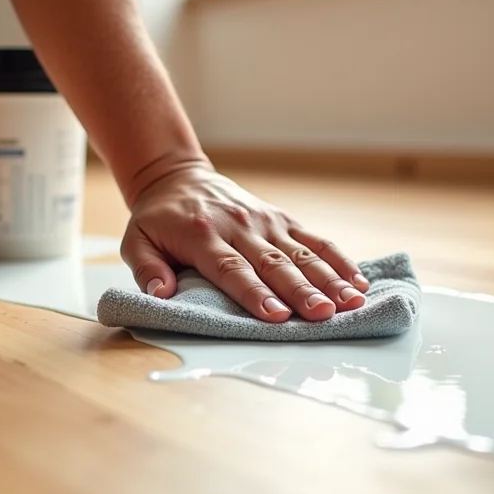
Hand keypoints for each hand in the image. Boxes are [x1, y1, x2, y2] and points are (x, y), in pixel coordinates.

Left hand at [121, 166, 369, 321]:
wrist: (180, 178)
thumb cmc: (158, 218)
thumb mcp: (135, 240)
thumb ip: (146, 268)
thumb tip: (162, 295)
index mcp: (202, 235)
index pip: (231, 268)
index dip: (254, 293)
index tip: (276, 315)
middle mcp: (239, 227)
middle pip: (273, 263)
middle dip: (300, 291)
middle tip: (323, 314)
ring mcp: (265, 222)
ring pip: (301, 253)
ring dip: (328, 279)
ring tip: (351, 302)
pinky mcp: (282, 219)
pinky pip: (314, 240)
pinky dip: (338, 259)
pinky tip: (358, 281)